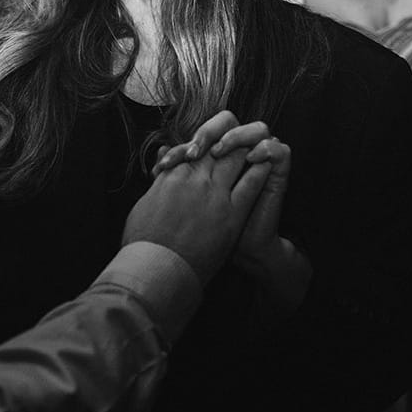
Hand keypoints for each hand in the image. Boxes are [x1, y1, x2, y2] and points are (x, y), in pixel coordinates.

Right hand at [124, 123, 270, 284]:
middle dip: (227, 142)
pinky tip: (266, 162)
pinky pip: (251, 183)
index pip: (195, 149)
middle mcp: (194, 178)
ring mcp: (214, 194)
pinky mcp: (231, 213)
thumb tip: (161, 163)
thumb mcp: (144, 204)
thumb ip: (158, 180)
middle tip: (238, 142)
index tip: (214, 147)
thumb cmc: (145, 242)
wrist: (157, 269)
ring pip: (235, 159)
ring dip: (244, 151)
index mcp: (172, 175)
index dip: (206, 145)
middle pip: (216, 149)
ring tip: (255, 146)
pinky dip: (259, 170)